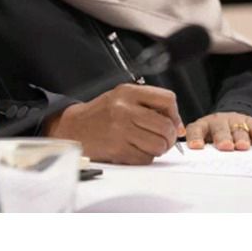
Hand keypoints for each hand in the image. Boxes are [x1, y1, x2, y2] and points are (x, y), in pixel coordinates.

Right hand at [44, 84, 184, 164]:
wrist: (73, 127)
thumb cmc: (101, 114)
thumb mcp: (122, 99)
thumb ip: (149, 106)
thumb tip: (179, 127)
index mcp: (127, 92)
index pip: (167, 99)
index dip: (174, 114)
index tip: (170, 122)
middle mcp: (124, 108)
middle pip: (166, 126)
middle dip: (169, 137)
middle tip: (161, 139)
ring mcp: (120, 129)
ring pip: (159, 145)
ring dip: (158, 149)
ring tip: (147, 145)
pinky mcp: (117, 148)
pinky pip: (146, 158)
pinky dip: (144, 157)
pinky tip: (134, 150)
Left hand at [185, 112, 251, 150]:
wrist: (230, 124)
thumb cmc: (214, 140)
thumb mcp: (206, 145)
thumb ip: (203, 153)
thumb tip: (201, 165)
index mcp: (202, 128)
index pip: (195, 131)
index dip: (195, 137)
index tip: (196, 146)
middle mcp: (216, 123)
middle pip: (219, 130)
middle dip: (222, 138)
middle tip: (225, 146)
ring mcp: (233, 121)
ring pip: (237, 129)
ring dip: (240, 138)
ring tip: (242, 146)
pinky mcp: (249, 122)